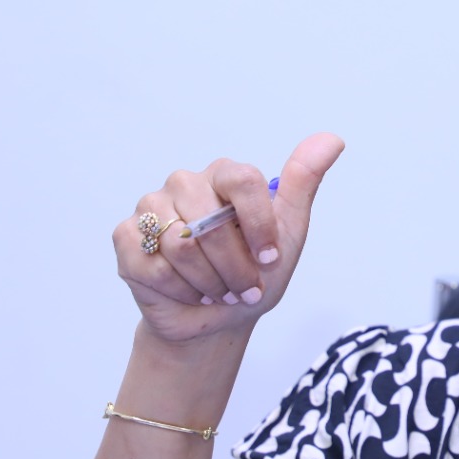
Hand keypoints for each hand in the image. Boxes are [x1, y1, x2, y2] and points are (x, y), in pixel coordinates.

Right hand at [114, 133, 344, 343]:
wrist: (218, 320)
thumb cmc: (255, 273)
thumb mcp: (288, 233)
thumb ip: (304, 183)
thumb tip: (332, 138)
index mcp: (225, 174)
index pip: (242, 181)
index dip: (258, 226)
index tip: (270, 258)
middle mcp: (185, 183)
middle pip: (209, 223)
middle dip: (234, 268)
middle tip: (244, 287)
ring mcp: (151, 207)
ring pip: (180, 246)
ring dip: (209, 283)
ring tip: (219, 290)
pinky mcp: (126, 237)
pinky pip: (153, 265)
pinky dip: (179, 291)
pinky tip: (188, 292)